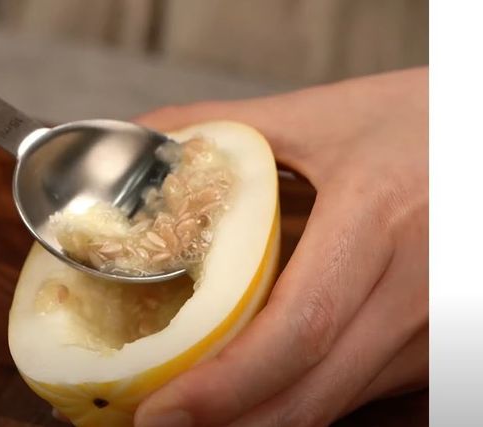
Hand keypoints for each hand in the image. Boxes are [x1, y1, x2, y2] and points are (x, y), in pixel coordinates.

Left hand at [134, 67, 427, 426]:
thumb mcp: (323, 116)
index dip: (226, 383)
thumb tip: (144, 142)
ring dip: (261, 419)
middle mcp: (413, 290)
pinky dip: (302, 399)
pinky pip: (361, 390)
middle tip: (158, 422)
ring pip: (337, 401)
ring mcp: (431, 328)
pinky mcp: (437, 345)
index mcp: (375, 221)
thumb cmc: (413, 125)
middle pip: (315, 391)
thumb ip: (227, 129)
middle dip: (232, 424)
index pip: (299, 327)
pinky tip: (257, 390)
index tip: (161, 408)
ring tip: (195, 413)